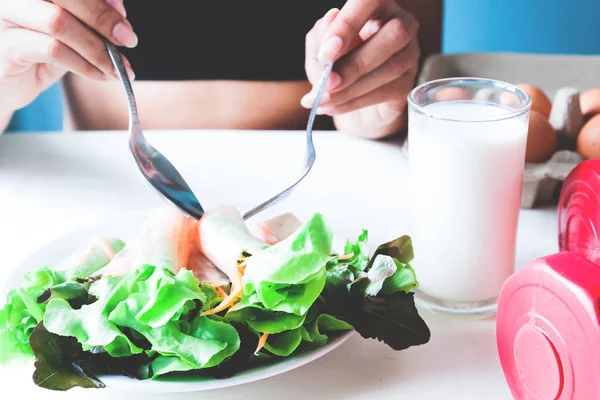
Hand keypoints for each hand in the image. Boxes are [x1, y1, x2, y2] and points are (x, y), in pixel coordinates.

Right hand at [0, 0, 135, 115]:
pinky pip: (53, 50)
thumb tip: (118, 5)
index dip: (100, 0)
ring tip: (118, 67)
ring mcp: (4, 16)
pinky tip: (100, 75)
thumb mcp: (67, 30)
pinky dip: (84, 64)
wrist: (5, 85)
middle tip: (128, 40)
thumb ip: (88, 15)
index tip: (123, 18)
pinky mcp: (5, 45)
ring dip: (97, 49)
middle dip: (103, 19)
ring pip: (59, 24)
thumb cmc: (36, 51)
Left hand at [303, 1, 419, 138]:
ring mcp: (409, 54)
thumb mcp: (318, 53)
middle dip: (354, 63)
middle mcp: (400, 23)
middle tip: (327, 83)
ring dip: (351, 88)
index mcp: (375, 6)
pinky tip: (333, 107)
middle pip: (392, 34)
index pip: (370, 0)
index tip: (326, 53)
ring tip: (322, 100)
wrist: (351, 109)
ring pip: (390, 67)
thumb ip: (320, 36)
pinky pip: (387, 91)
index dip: (348, 25)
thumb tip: (330, 18)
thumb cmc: (336, 71)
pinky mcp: (408, 83)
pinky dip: (355, 102)